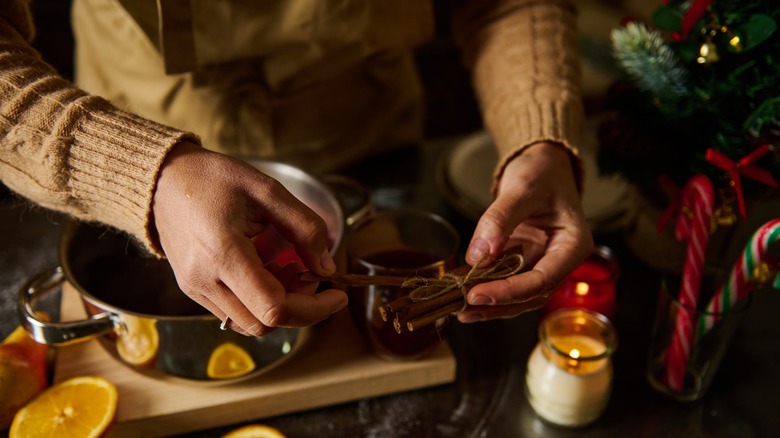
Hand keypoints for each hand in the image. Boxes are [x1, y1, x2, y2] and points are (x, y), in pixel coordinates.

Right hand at [152, 141, 347, 335]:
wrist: (163, 180)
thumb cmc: (214, 179)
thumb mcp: (268, 190)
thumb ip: (304, 228)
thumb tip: (326, 266)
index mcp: (223, 253)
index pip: (274, 308)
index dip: (314, 308)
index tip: (337, 294)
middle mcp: (204, 279)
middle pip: (263, 324)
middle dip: (300, 308)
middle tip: (313, 276)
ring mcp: (195, 289)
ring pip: (249, 323)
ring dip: (279, 306)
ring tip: (288, 267)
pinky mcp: (192, 290)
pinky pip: (233, 312)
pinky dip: (258, 301)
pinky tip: (266, 269)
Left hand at [457, 141, 592, 321]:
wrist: (543, 165)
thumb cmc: (542, 172)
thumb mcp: (523, 187)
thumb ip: (500, 218)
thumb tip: (480, 255)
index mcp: (573, 245)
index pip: (542, 280)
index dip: (509, 292)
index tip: (477, 294)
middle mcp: (561, 261)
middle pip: (531, 295)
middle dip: (497, 304)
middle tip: (463, 308)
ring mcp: (543, 263)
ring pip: (519, 296)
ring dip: (491, 305)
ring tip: (460, 310)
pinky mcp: (525, 262)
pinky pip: (507, 282)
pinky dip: (487, 290)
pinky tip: (464, 295)